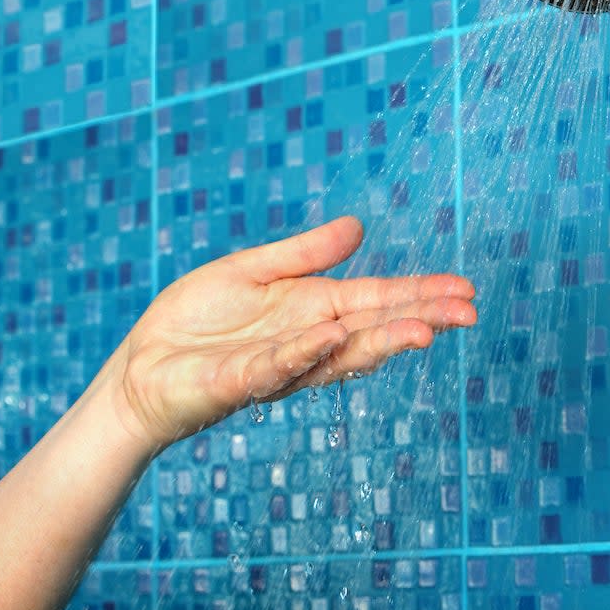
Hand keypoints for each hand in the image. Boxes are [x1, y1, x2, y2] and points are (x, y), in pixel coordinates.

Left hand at [101, 216, 475, 450]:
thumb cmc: (197, 322)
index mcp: (315, 310)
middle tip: (468, 313)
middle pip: (373, 329)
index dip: (421, 294)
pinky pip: (276, 365)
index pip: (378, 300)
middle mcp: (308, 341)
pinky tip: (332, 334)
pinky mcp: (240, 382)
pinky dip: (304, 351)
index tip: (465, 289)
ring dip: (381, 342)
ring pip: (338, 354)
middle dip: (421, 319)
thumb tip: (359, 226)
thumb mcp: (253, 271)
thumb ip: (305, 253)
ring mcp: (279, 365)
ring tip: (424, 330)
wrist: (141, 368)